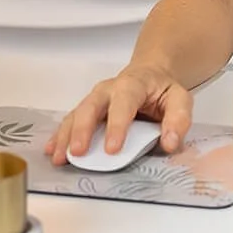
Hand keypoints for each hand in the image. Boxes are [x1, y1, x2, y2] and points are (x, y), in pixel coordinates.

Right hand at [44, 63, 193, 164]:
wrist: (149, 75)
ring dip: (65, 136)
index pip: (123, 104)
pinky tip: (52, 150)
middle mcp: (108, 90)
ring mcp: (94, 99)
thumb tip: (170, 143)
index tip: (112, 149)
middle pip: (91, 107)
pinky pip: (70, 121)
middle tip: (78, 152)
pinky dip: (59, 136)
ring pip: (76, 115)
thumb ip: (178, 120)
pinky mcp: (86, 109)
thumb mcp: (180, 99)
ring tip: (59, 157)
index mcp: (132, 85)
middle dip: (82, 130)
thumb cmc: (162, 90)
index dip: (116, 126)